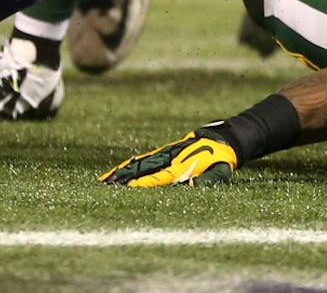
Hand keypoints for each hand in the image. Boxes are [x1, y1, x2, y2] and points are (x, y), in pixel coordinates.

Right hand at [100, 131, 238, 187]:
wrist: (221, 139)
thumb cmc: (221, 161)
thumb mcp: (220, 173)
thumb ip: (206, 180)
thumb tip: (188, 185)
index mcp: (182, 165)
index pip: (159, 176)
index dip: (143, 182)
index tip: (127, 187)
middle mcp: (170, 158)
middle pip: (143, 168)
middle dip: (124, 177)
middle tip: (106, 186)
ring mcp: (165, 154)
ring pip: (140, 163)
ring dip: (122, 171)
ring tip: (105, 180)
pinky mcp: (164, 152)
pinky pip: (144, 159)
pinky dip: (130, 165)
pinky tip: (119, 171)